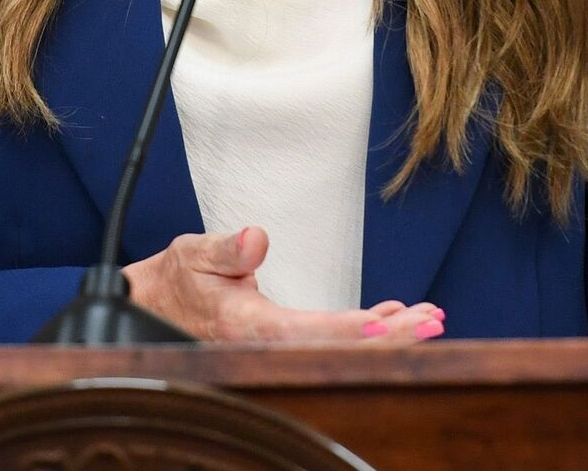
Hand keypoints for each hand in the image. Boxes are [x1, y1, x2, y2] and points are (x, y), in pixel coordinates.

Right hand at [123, 227, 446, 343]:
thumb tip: (256, 240)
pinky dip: (367, 331)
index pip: (312, 331)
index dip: (355, 331)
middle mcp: (269, 345)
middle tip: (434, 322)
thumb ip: (224, 250)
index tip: (394, 322)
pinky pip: (333, 342)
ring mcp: (279, 348)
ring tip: (429, 320)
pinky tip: (392, 318)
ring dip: (388, 336)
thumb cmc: (175, 281)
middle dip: (390, 338)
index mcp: (249, 326)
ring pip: (342, 348)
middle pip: (339, 348)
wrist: (153, 309)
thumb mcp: (191, 254)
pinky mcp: (285, 342)